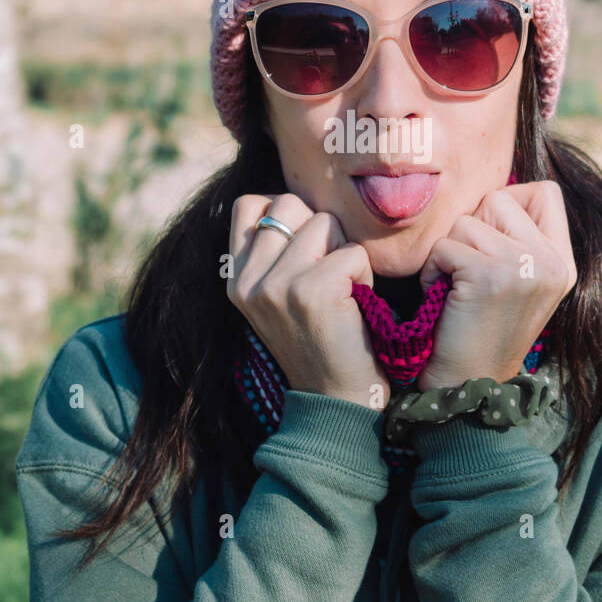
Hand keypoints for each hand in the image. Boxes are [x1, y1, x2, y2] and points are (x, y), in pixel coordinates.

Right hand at [228, 193, 389, 409]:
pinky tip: (356, 304)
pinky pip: (353, 251)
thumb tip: (292, 200)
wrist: (337, 401)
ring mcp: (277, 284)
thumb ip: (274, 252)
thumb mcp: (278, 297)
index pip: (250, 205)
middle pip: (290, 203)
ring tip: (343, 290)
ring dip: (345, 250)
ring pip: (325, 222)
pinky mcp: (312, 290)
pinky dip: (365, 274)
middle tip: (329, 272)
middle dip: (321, 228)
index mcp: (236, 279)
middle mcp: (248, 280)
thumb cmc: (320, 342)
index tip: (305, 246)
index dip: (286, 213)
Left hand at [415, 181, 576, 391]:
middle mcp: (551, 262)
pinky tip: (444, 298)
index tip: (492, 241)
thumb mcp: (520, 282)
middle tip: (470, 272)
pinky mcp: (489, 276)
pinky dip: (432, 270)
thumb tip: (493, 192)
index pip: (547, 192)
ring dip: (448, 252)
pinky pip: (444, 245)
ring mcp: (524, 267)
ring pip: (466, 221)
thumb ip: (519, 238)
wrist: (468, 385)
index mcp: (563, 262)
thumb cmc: (481, 329)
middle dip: (472, 229)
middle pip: (498, 199)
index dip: (509, 204)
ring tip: (456, 288)